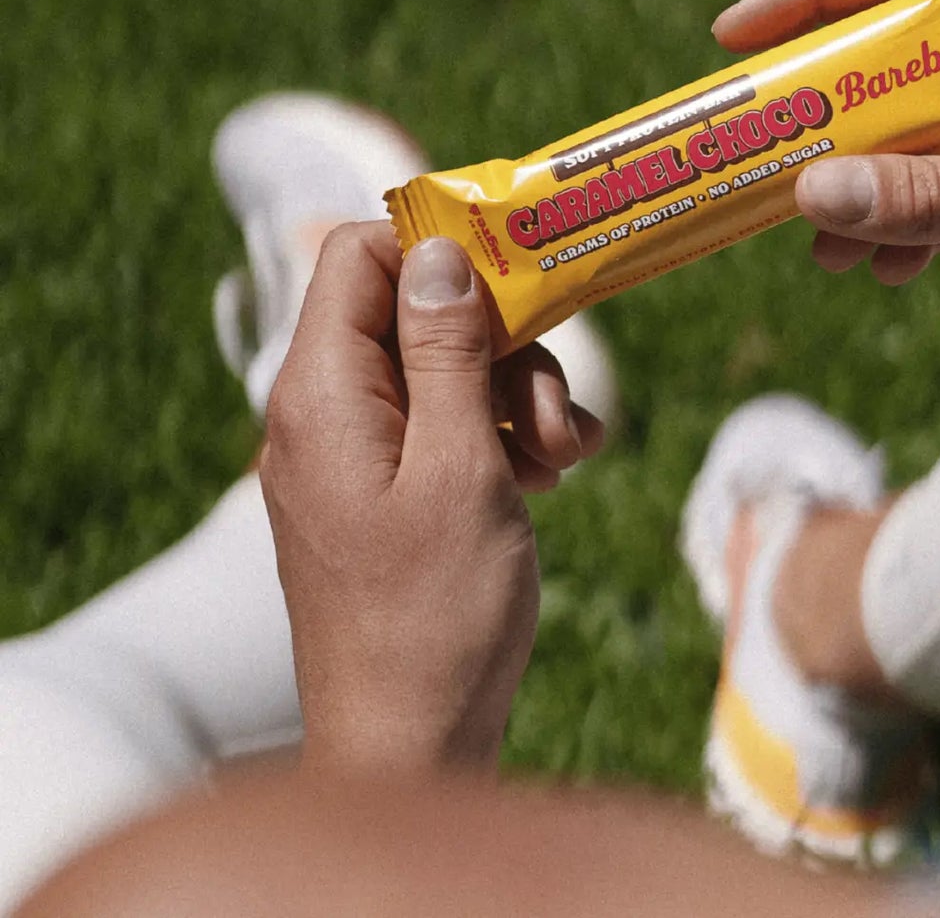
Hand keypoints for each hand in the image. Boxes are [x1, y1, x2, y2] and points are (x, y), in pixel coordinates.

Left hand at [260, 222, 601, 769]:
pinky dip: (501, 437)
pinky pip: (443, 426)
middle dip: (503, 346)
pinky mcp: (381, 489)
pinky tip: (552, 476)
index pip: (358, 256)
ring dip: (517, 397)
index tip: (521, 275)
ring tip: (564, 460)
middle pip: (415, 313)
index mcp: (322, 392)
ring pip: (442, 369)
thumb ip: (448, 351)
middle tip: (556, 414)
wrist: (408, 743)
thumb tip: (436, 252)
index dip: (439, 250)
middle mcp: (323, 412)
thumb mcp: (461, 467)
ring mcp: (352, 453)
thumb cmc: (434, 614)